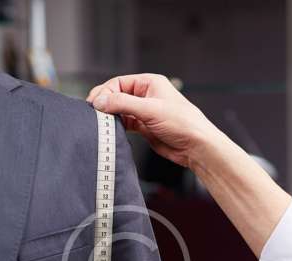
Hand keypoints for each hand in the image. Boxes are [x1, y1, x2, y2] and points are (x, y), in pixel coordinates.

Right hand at [87, 74, 221, 168]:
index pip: (119, 83)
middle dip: (106, 104)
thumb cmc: (183, 123)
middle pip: (117, 95)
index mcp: (150, 83)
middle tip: (95, 114)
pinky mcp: (144, 127)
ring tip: (102, 123)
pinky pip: (125, 123)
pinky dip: (117, 126)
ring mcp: (145, 111)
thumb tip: (100, 101)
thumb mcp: (150, 110)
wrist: (196, 147)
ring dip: (110, 116)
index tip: (95, 104)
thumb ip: (123, 104)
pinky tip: (112, 130)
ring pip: (120, 110)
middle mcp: (147, 95)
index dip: (105, 92)